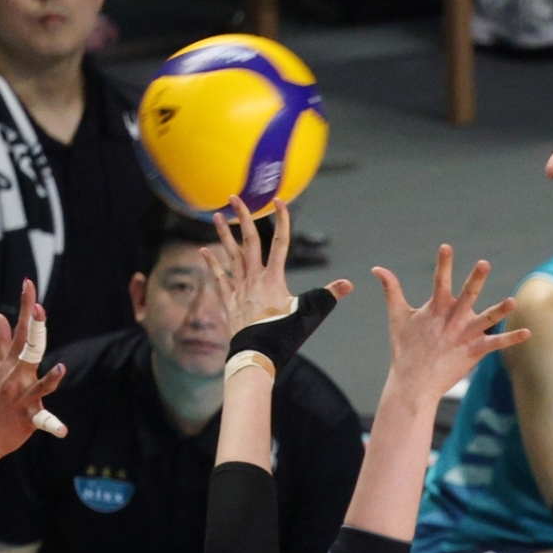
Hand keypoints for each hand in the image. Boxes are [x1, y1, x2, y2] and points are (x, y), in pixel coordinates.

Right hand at [0, 279, 66, 475]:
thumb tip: (0, 316)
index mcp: (10, 363)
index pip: (19, 329)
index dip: (25, 307)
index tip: (29, 284)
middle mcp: (16, 376)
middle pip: (28, 348)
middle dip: (33, 329)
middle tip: (38, 308)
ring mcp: (22, 397)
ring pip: (38, 385)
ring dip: (49, 379)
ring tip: (61, 369)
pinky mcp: (29, 419)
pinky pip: (42, 421)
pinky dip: (52, 426)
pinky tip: (63, 431)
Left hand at [203, 196, 351, 339]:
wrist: (256, 355)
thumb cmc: (282, 337)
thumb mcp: (308, 316)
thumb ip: (326, 296)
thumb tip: (348, 284)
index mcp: (274, 279)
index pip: (280, 243)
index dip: (282, 221)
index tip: (279, 201)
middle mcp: (254, 278)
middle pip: (249, 241)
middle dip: (243, 217)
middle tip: (235, 197)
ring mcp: (239, 288)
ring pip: (231, 254)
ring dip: (224, 234)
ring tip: (216, 216)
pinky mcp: (229, 300)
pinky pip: (218, 277)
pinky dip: (211, 263)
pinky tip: (203, 250)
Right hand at [372, 246, 528, 405]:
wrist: (413, 384)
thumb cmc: (404, 349)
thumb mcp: (397, 317)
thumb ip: (391, 290)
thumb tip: (377, 268)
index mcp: (435, 309)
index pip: (439, 281)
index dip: (443, 264)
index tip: (446, 247)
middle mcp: (452, 321)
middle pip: (466, 296)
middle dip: (475, 279)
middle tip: (484, 263)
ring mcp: (464, 337)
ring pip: (486, 319)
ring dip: (500, 311)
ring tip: (514, 301)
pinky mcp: (473, 352)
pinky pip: (496, 344)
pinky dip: (511, 339)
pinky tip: (527, 332)